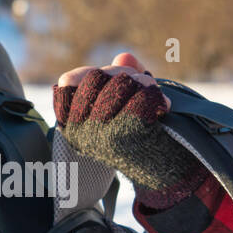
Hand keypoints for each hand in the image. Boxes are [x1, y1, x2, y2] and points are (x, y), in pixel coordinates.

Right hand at [53, 52, 201, 205]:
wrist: (161, 176)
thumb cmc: (138, 137)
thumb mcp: (123, 105)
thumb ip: (123, 77)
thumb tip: (124, 57)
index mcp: (71, 123)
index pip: (69, 82)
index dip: (93, 74)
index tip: (111, 82)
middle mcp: (79, 130)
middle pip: (96, 77)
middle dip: (123, 74)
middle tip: (143, 85)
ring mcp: (98, 135)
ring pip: (119, 84)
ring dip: (143, 84)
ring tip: (154, 94)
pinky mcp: (122, 140)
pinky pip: (140, 100)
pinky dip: (157, 98)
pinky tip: (164, 106)